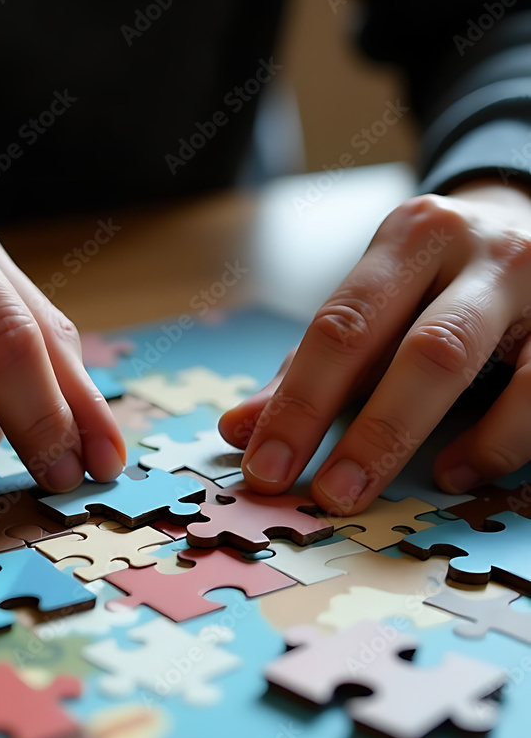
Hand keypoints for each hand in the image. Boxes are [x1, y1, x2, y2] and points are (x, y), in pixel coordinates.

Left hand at [219, 179, 530, 512]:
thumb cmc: (438, 282)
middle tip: (328, 497)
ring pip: (484, 368)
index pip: (342, 326)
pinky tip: (458, 472)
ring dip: (432, 439)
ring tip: (385, 490)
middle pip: (421, 349)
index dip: (300, 403)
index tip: (264, 467)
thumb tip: (238, 429)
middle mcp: (476, 252)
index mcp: (408, 240)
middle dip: (370, 432)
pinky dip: (499, 441)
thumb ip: (309, 367)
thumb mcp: (375, 305)